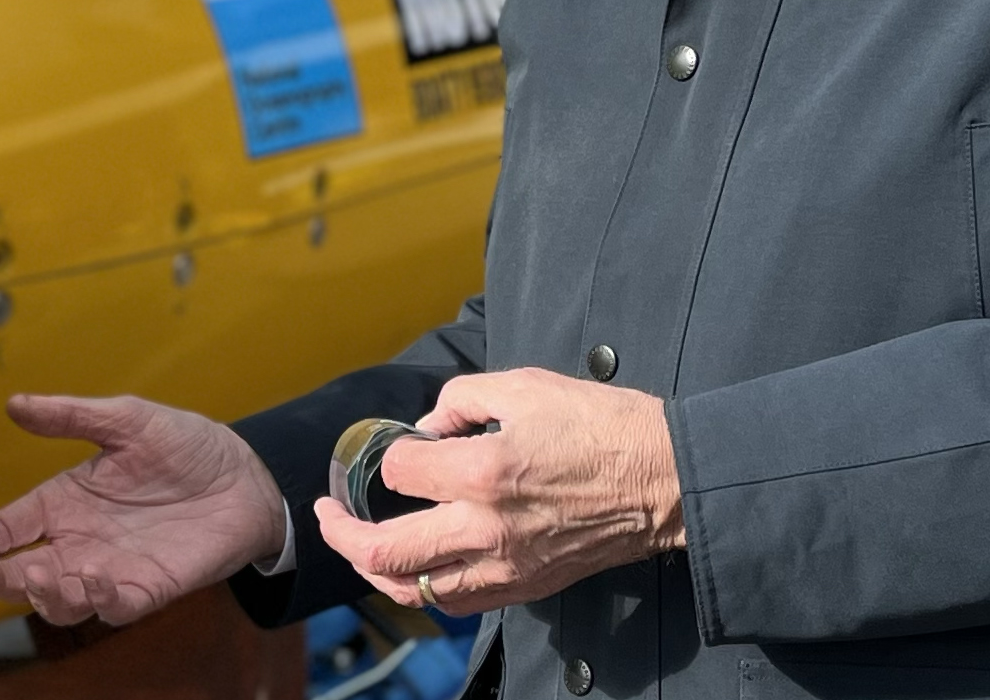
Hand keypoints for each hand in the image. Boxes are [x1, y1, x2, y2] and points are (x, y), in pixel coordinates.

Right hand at [0, 395, 287, 625]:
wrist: (245, 474)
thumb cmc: (184, 444)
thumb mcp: (126, 419)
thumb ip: (70, 415)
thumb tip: (14, 404)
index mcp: (64, 502)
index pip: (10, 527)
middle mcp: (79, 541)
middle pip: (22, 574)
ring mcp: (112, 569)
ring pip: (60, 601)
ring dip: (42, 595)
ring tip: (40, 572)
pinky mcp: (149, 588)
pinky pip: (114, 608)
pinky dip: (98, 600)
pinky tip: (93, 577)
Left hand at [313, 368, 682, 615]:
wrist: (664, 478)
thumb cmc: (601, 426)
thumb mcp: (525, 385)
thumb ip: (460, 398)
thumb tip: (425, 428)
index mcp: (483, 473)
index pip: (398, 473)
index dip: (390, 454)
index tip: (402, 445)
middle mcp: (486, 528)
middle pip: (384, 550)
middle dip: (340, 532)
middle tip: (325, 513)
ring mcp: (505, 565)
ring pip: (414, 590)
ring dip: (375, 571)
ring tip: (359, 547)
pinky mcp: (525, 586)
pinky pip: (457, 602)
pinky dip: (424, 589)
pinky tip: (416, 568)